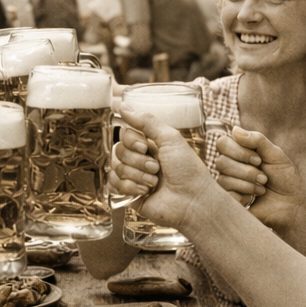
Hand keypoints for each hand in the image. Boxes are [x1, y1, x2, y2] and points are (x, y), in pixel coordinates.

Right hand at [110, 107, 219, 233]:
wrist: (192, 201)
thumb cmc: (188, 170)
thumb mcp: (170, 138)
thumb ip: (146, 121)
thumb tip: (122, 105)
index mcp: (149, 145)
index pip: (125, 134)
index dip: (132, 140)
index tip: (145, 147)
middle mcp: (140, 159)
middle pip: (118, 151)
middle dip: (138, 161)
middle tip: (156, 168)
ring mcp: (133, 177)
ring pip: (115, 168)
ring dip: (137, 175)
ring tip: (154, 182)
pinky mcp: (129, 194)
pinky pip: (113, 185)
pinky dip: (130, 187)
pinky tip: (145, 191)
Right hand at [223, 127, 305, 231]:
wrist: (293, 205)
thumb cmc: (286, 178)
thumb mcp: (275, 154)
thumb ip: (257, 140)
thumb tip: (235, 129)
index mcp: (239, 152)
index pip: (222, 143)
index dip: (238, 151)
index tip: (258, 159)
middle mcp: (230, 166)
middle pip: (220, 162)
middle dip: (246, 171)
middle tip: (264, 177)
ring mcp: (228, 184)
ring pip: (223, 179)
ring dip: (248, 185)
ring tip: (262, 189)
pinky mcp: (229, 200)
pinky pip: (226, 195)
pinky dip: (244, 196)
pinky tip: (253, 198)